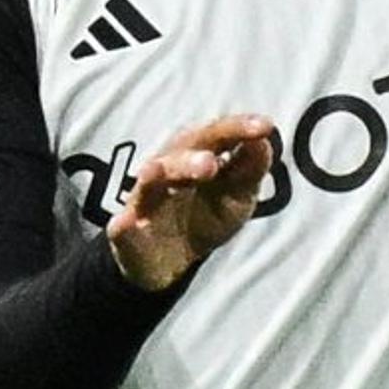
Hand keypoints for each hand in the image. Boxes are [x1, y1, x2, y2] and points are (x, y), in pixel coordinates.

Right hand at [105, 114, 274, 292]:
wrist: (170, 261)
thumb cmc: (205, 215)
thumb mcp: (237, 196)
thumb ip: (251, 168)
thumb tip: (265, 139)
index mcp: (196, 153)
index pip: (216, 134)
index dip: (238, 128)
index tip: (265, 127)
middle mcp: (168, 168)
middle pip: (180, 152)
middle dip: (194, 155)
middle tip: (212, 164)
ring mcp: (145, 199)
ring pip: (151, 181)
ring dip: (163, 176)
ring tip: (168, 176)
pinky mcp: (126, 231)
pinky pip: (122, 226)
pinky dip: (124, 224)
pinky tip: (126, 223)